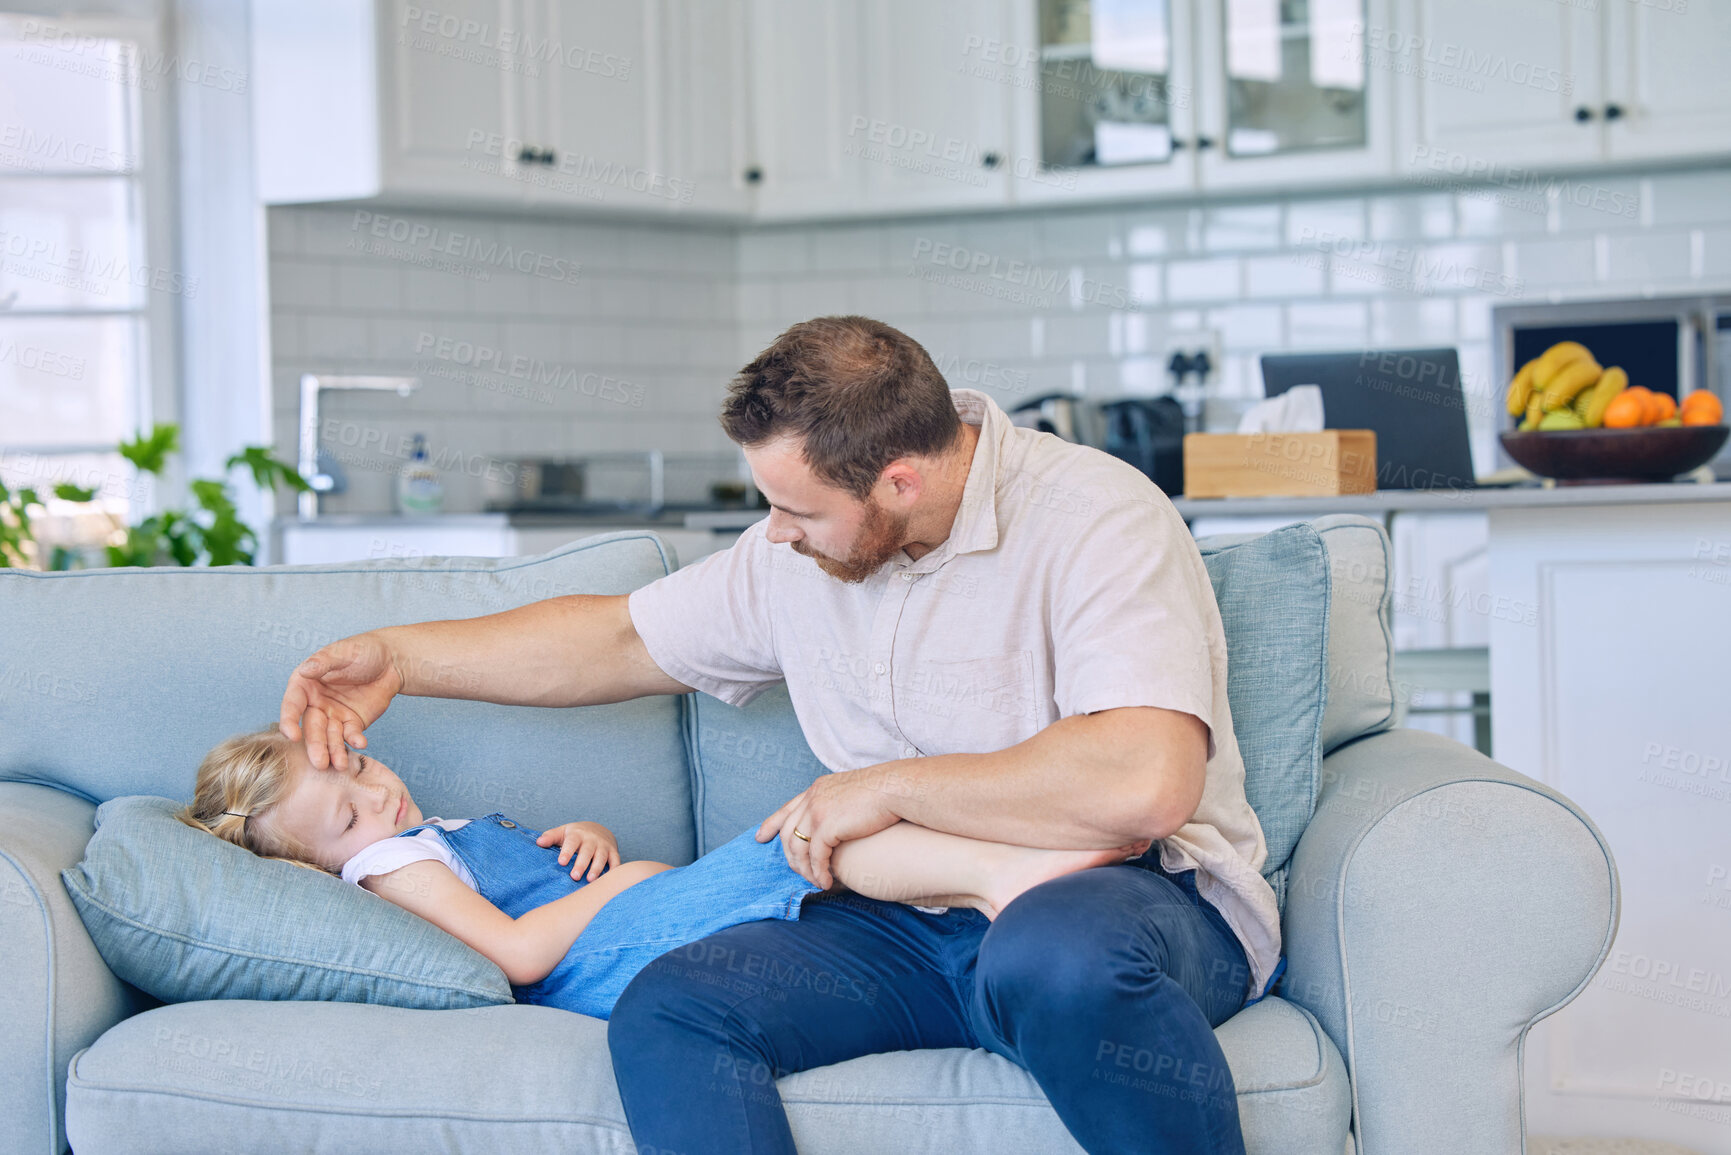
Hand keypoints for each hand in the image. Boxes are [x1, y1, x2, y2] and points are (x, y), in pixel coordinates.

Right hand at [278, 633, 403, 770]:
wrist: (392, 661)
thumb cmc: (363, 650)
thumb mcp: (344, 652)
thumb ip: (324, 662)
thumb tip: (305, 670)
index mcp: (305, 684)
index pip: (292, 704)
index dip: (289, 720)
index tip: (291, 735)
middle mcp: (315, 702)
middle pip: (312, 727)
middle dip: (315, 745)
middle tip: (319, 763)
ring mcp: (334, 715)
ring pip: (329, 737)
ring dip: (333, 751)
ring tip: (338, 765)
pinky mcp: (352, 723)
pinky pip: (350, 735)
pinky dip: (354, 741)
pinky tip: (360, 743)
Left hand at [536, 821, 619, 881]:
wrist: (599, 830)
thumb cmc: (575, 835)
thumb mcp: (563, 832)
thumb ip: (550, 837)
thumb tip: (539, 842)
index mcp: (577, 834)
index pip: (572, 842)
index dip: (567, 851)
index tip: (561, 862)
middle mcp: (592, 839)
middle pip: (587, 851)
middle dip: (581, 864)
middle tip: (574, 876)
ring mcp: (604, 846)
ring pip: (601, 857)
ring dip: (597, 868)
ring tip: (589, 880)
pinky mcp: (613, 852)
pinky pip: (616, 861)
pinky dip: (615, 869)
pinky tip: (609, 879)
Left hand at [755, 771, 900, 888]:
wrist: (896, 787)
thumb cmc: (885, 792)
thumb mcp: (853, 792)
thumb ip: (839, 804)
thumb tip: (839, 821)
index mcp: (817, 789)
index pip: (787, 808)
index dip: (771, 823)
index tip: (760, 836)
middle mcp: (812, 798)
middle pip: (787, 832)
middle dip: (788, 856)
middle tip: (797, 873)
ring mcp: (817, 811)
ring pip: (797, 848)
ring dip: (804, 869)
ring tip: (815, 882)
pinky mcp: (827, 826)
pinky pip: (815, 857)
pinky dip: (818, 872)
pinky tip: (825, 882)